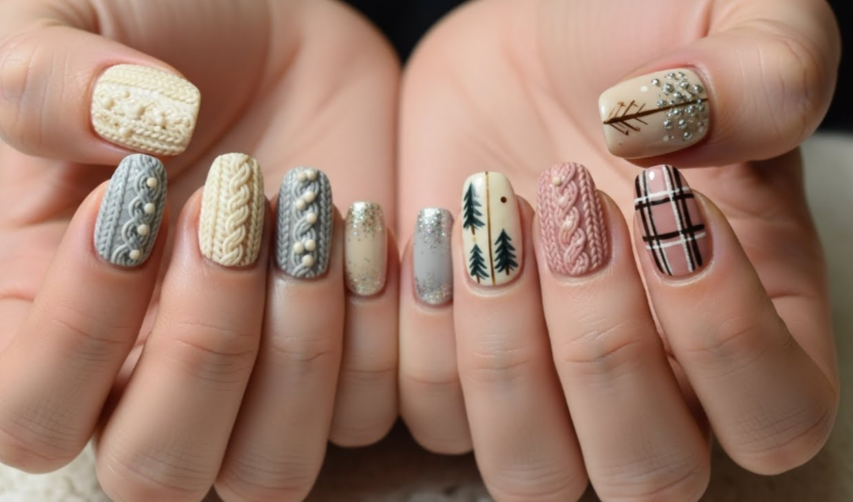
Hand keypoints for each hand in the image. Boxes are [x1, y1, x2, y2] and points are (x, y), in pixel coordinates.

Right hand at [0, 1, 398, 500]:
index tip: (131, 199)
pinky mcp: (338, 361)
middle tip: (228, 213)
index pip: (31, 415)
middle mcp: (146, 373)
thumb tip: (121, 132)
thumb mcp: (65, 23)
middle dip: (202, 349)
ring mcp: (250, 379)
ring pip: (265, 472)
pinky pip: (360, 415)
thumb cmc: (156, 30)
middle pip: (154, 471)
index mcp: (45, 315)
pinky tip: (363, 227)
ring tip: (305, 221)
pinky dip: (371, 334)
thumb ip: (40, 81)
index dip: (79, 330)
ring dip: (294, 354)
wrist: (273, 34)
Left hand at [397, 0, 839, 499]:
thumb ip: (769, 72)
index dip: (723, 337)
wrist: (529, 38)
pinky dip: (422, 332)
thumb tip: (704, 128)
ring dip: (503, 356)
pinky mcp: (459, 363)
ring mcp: (548, 382)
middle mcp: (656, 377)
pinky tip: (434, 222)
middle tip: (569, 202)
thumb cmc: (642, 32)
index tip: (668, 202)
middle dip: (600, 347)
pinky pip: (432, 415)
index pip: (776, 419)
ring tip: (491, 218)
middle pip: (650, 474)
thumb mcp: (737, 17)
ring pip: (535, 474)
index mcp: (758, 317)